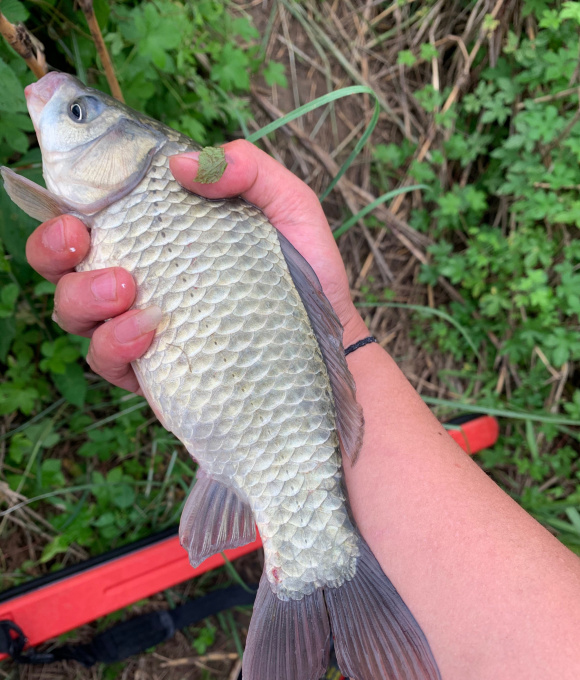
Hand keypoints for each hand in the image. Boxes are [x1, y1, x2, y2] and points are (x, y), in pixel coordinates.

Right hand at [26, 140, 367, 391]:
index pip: (92, 215)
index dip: (63, 207)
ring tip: (126, 290)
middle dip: (52, 249)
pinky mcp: (154, 372)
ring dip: (83, 296)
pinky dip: (115, 345)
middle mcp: (141, 279)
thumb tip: (180, 163)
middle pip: (62, 264)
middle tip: (81, 242)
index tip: (74, 205)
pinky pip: (108, 362)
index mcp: (160, 234)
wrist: (328, 343)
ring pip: (73, 313)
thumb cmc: (303, 271)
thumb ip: (245, 167)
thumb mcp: (287, 205)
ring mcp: (141, 327)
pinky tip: (147, 332)